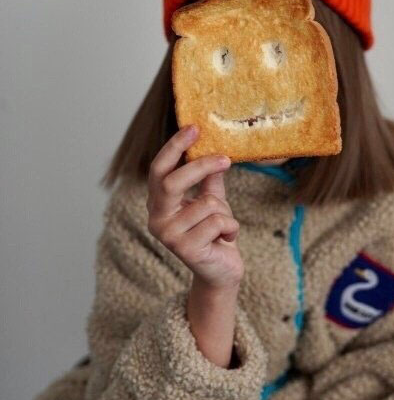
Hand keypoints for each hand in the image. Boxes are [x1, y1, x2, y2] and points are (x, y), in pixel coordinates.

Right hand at [146, 125, 242, 290]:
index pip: (159, 169)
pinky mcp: (185, 250)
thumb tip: (214, 149)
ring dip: (225, 212)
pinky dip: (231, 228)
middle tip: (225, 158)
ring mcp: (168, 236)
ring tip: (224, 226)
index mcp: (159, 202)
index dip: (174, 146)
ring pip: (206, 204)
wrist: (221, 272)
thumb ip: (209, 178)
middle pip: (172, 181)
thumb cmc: (214, 232)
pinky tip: (225, 239)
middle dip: (200, 167)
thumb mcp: (212, 199)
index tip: (194, 127)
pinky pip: (218, 223)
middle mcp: (156, 218)